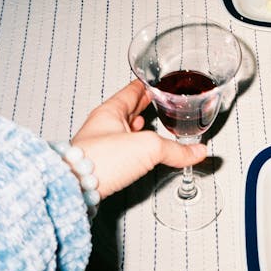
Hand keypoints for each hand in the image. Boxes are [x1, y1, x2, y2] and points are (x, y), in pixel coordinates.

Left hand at [71, 80, 206, 198]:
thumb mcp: (148, 148)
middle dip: (144, 106)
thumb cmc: (100, 160)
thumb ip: (176, 149)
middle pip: (128, 110)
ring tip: (150, 124)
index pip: (132, 91)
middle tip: (157, 102)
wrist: (74, 188)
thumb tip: (196, 152)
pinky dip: (134, 148)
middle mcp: (103, 126)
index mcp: (110, 112)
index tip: (155, 82)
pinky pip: (122, 150)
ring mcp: (101, 145)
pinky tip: (139, 153)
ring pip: (124, 130)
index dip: (146, 85)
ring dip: (138, 127)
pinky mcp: (102, 165)